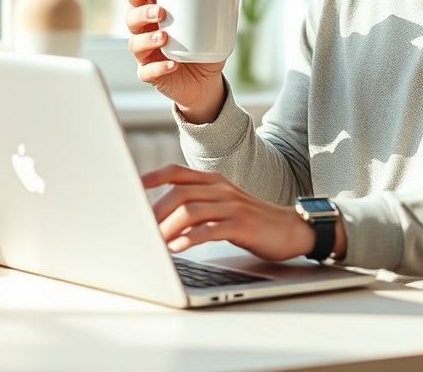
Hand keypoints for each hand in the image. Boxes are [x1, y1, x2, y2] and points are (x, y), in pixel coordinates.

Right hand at [126, 0, 225, 122]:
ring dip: (147, 39)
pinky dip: (159, 67)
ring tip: (164, 37)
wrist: (205, 82)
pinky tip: (172, 64)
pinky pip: (147, 72)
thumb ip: (206, 6)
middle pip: (131, 19)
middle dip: (143, 13)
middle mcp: (145, 33)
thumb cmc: (202, 48)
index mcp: (154, 16)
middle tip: (161, 12)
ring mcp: (145, 55)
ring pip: (135, 44)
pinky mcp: (150, 75)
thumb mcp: (208, 26)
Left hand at [142, 165, 313, 261]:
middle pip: (179, 193)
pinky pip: (211, 229)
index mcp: (213, 182)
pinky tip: (178, 249)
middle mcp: (221, 189)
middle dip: (155, 211)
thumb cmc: (252, 222)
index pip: (177, 173)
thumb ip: (197, 208)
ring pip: (191, 210)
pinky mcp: (242, 225)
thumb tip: (162, 222)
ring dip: (168, 227)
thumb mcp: (223, 207)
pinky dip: (190, 239)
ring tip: (153, 242)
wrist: (291, 229)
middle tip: (139, 229)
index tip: (131, 186)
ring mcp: (232, 206)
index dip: (152, 177)